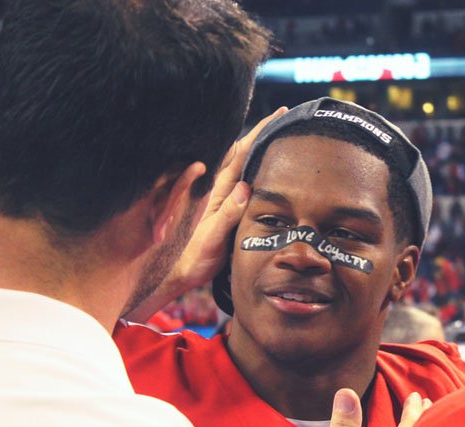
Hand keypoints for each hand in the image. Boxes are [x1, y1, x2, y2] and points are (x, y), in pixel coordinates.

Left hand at [123, 107, 287, 321]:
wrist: (179, 274)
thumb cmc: (195, 258)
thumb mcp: (213, 238)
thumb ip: (228, 214)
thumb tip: (246, 187)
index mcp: (219, 190)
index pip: (242, 153)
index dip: (260, 132)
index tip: (278, 116)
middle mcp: (220, 190)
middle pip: (243, 153)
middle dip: (263, 134)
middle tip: (285, 119)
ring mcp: (222, 199)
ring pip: (242, 166)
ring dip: (259, 149)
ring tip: (279, 137)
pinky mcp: (224, 210)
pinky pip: (243, 182)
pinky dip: (255, 169)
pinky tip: (265, 169)